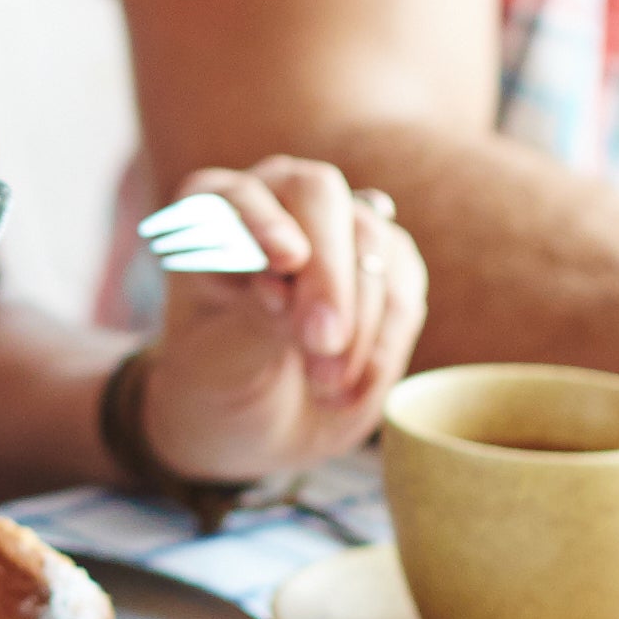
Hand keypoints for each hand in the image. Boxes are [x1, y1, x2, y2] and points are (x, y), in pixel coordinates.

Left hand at [130, 159, 433, 488]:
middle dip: (328, 273)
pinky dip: (382, 344)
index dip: (264, 221)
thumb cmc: (217, 381)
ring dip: (359, 322)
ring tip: (326, 387)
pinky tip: (349, 390)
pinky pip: (401, 290)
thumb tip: (286, 287)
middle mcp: (279, 203)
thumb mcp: (217, 362)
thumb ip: (250, 319)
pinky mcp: (386, 267)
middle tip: (325, 341)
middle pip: (321, 200)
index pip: (240, 196)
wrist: (257, 421)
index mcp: (216, 213)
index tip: (285, 258)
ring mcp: (339, 229)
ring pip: (373, 242)